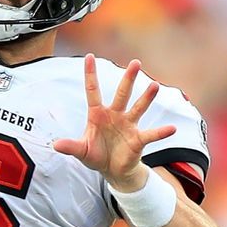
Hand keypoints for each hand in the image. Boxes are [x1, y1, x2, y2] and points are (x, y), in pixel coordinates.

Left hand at [52, 54, 175, 191]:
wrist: (112, 170)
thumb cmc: (96, 156)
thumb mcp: (81, 151)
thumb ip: (70, 146)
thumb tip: (54, 145)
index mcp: (97, 114)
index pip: (93, 90)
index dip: (90, 74)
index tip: (89, 56)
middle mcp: (115, 115)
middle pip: (122, 93)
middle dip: (128, 79)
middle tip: (136, 63)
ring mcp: (128, 125)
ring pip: (138, 107)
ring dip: (147, 97)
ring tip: (155, 85)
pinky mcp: (138, 139)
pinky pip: (151, 134)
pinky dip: (161, 132)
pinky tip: (171, 128)